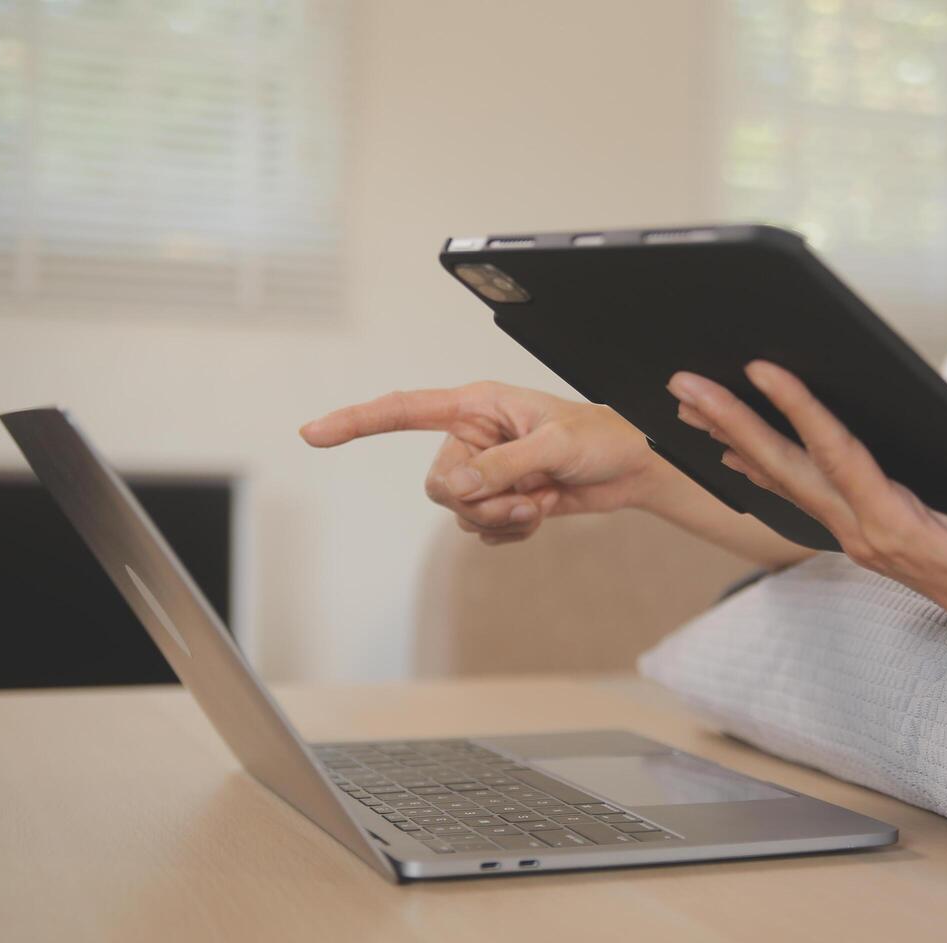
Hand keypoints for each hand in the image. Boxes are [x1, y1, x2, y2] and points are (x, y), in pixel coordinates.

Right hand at [300, 383, 663, 544]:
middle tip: (524, 497)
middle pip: (438, 484)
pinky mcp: (500, 499)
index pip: (404, 410)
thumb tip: (458, 486)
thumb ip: (504, 465)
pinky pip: (482, 531)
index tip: (314, 432)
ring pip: (459, 513)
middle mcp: (473, 436)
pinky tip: (538, 515)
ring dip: (501, 519)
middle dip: (479, 502)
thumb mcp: (555, 446)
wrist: (632, 467)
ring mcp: (486, 471)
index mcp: (476, 405)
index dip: (357, 421)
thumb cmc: (602, 438)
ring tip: (539, 503)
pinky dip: (510, 532)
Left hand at [668, 361, 946, 674]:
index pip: (838, 457)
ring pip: (783, 482)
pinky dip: (761, 467)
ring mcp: (857, 538)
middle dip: (732, 424)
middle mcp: (864, 534)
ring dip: (734, 442)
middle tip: (683, 384)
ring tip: (688, 406)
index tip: (761, 369)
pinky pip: (799, 494)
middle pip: (786, 469)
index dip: (800, 410)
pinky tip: (732, 449)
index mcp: (899, 529)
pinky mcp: (862, 535)